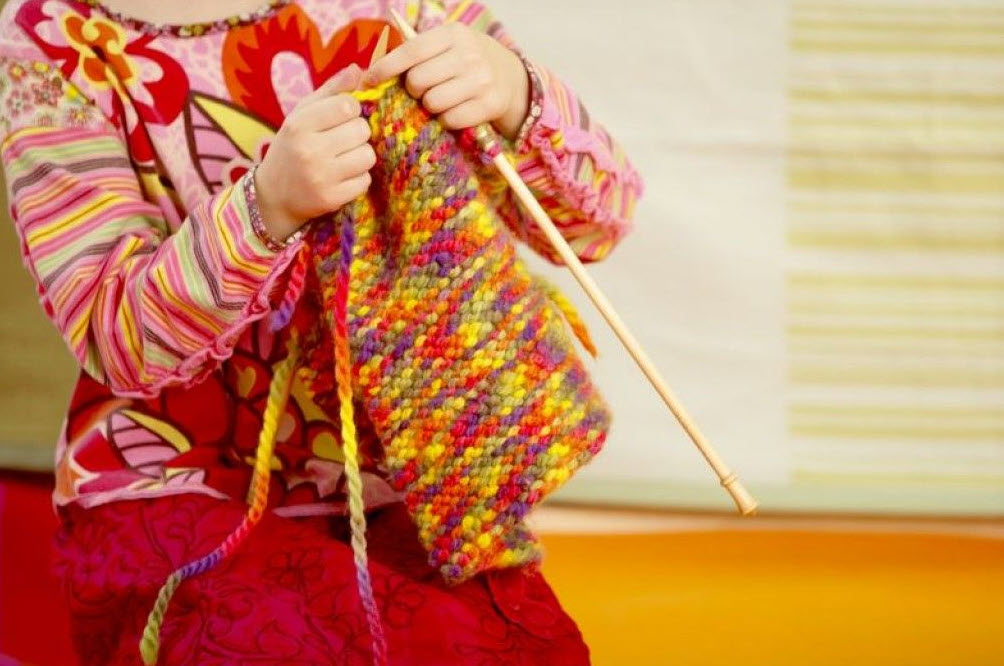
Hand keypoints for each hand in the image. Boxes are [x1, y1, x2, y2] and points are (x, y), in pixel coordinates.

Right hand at [254, 64, 376, 240]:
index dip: (351, 111)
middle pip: (362, 130)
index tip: (340, 119)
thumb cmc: (293, 146)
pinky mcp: (331, 198)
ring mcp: (321, 176)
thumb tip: (358, 69)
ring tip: (343, 159)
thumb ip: (331, 90)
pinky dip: (358, 179)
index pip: (348, 106)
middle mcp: (309, 150)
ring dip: (361, 156)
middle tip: (341, 141)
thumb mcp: (303, 114)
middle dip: (357, 134)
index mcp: (300, 124)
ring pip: (368, 156)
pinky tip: (342, 177)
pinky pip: (365, 181)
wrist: (274, 195)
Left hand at [363, 22, 530, 139]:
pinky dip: (447, 120)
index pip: (411, 51)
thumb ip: (417, 52)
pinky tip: (454, 111)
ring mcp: (481, 81)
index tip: (370, 79)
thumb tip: (372, 70)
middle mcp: (469, 55)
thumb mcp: (448, 45)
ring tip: (441, 100)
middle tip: (422, 89)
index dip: (386, 67)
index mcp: (453, 34)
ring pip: (432, 103)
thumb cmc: (467, 62)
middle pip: (417, 81)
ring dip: (430, 107)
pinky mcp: (489, 105)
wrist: (512, 78)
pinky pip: (450, 120)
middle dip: (413, 90)